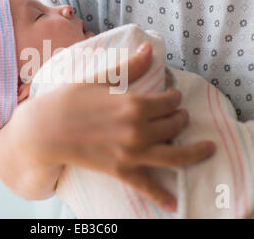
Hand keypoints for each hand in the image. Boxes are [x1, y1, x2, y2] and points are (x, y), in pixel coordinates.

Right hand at [11, 43, 215, 211]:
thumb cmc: (68, 100)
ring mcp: (132, 153)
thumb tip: (150, 48)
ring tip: (209, 148)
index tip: (172, 96)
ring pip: (175, 156)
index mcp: (134, 104)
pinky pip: (147, 186)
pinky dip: (162, 197)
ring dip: (195, 152)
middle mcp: (139, 130)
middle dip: (180, 118)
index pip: (170, 101)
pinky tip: (174, 205)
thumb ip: (129, 68)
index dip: (175, 97)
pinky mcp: (121, 171)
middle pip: (174, 125)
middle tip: (178, 115)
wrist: (44, 130)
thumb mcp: (99, 79)